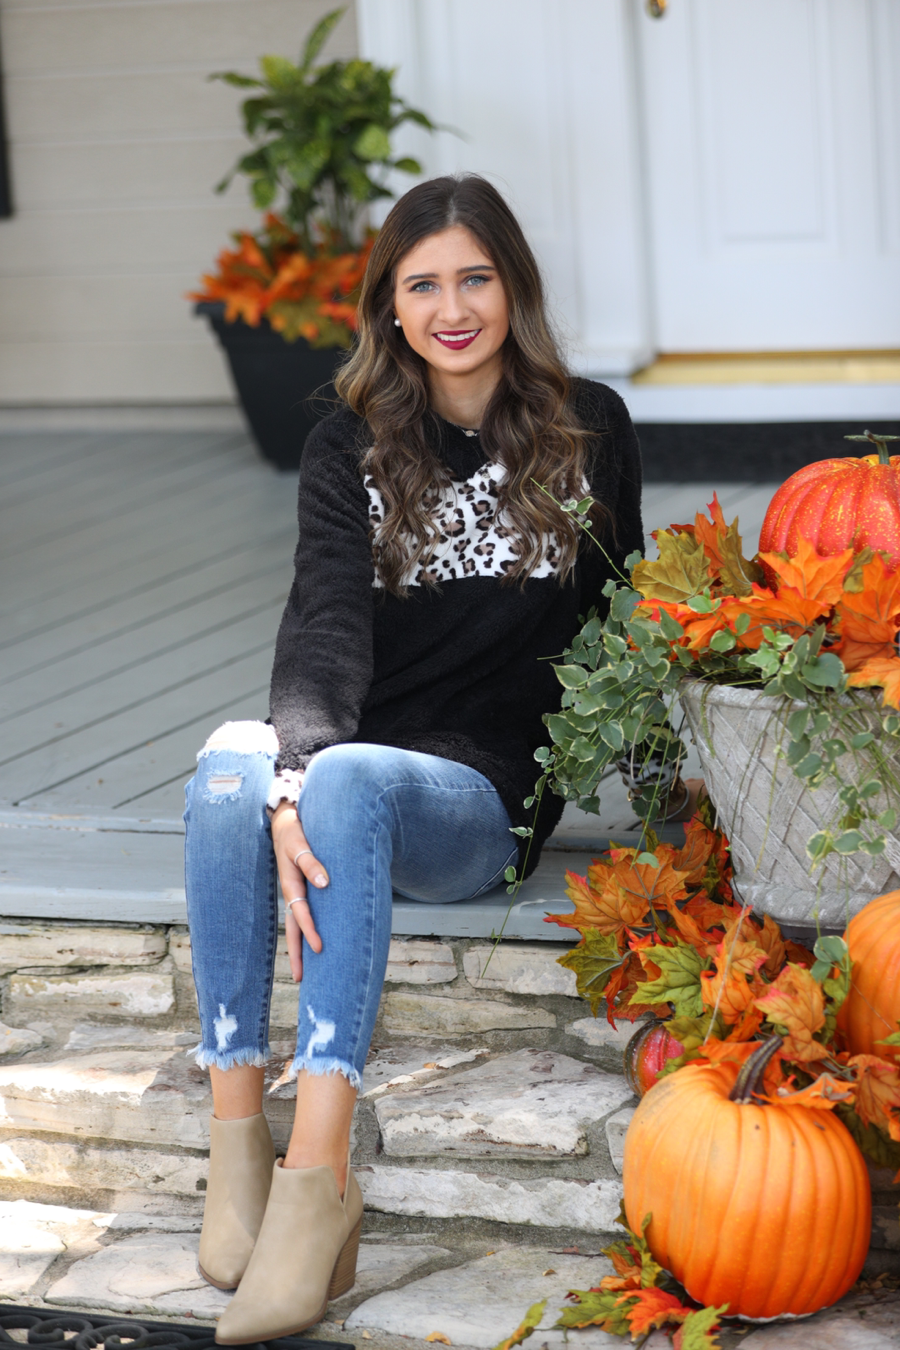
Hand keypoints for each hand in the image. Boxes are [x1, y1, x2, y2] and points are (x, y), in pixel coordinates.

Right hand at [270, 803, 327, 981]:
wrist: (284, 821)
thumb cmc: (294, 831)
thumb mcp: (300, 843)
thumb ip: (311, 861)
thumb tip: (324, 883)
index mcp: (291, 884)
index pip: (302, 913)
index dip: (310, 931)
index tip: (319, 949)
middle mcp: (291, 892)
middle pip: (294, 928)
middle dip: (297, 953)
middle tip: (300, 979)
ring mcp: (294, 892)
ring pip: (297, 925)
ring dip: (299, 946)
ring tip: (303, 972)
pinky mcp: (299, 889)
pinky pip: (302, 915)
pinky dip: (305, 931)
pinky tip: (311, 942)